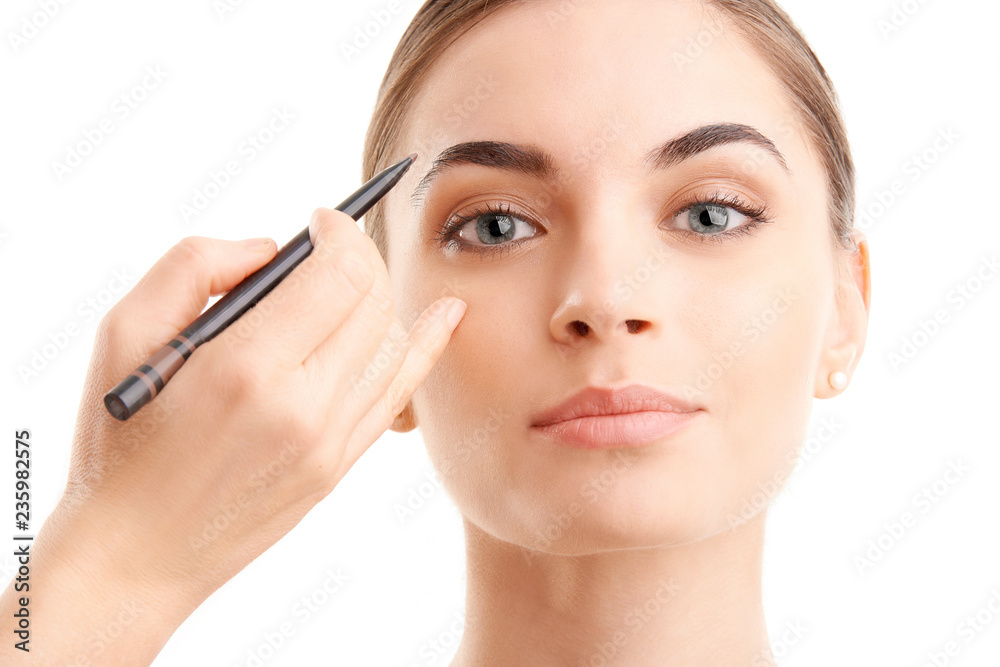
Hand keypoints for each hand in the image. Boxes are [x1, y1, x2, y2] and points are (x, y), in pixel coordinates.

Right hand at [3, 207, 464, 664]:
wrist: (135, 555)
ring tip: (355, 277)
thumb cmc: (120, 441)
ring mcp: (330, 444)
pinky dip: (422, 347)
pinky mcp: (339, 467)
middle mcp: (304, 408)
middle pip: (375, 303)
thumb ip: (194, 265)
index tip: (321, 220)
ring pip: (394, 344)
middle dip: (361, 257)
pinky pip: (397, 394)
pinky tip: (444, 316)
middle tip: (331, 244)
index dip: (340, 232)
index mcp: (248, 369)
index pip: (340, 274)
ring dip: (382, 297)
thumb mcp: (123, 335)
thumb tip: (271, 249)